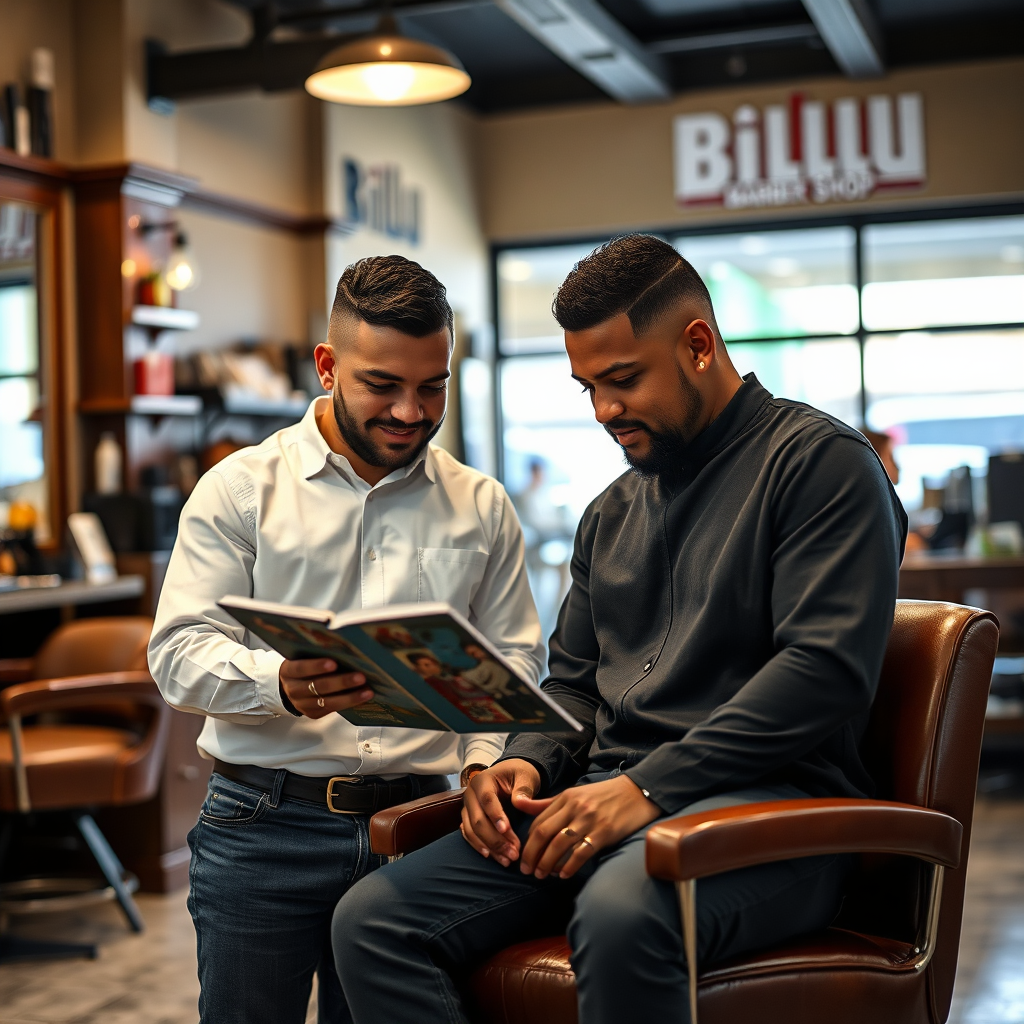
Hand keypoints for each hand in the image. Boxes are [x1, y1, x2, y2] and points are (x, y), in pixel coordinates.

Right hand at [279, 658, 373, 719]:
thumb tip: (346, 646)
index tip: (333, 663)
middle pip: (318, 686)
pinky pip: (332, 709)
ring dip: (350, 697)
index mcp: (289, 671)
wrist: (291, 686)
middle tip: (360, 677)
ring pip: (327, 702)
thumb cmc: (304, 665)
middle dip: (341, 682)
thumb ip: (317, 652)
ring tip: (367, 691)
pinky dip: (349, 703)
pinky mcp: (313, 714)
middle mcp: (293, 689)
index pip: (301, 668)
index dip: (316, 666)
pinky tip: (362, 697)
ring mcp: (302, 704)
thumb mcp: (303, 656)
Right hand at [460, 759, 540, 866]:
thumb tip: (520, 802)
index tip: (506, 830)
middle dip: (495, 839)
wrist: (511, 775)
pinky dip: (479, 846)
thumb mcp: (525, 777)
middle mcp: (470, 794)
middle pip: (477, 819)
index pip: (487, 799)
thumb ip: (523, 789)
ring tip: (507, 860)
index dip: (496, 815)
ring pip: (472, 830)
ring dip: (489, 847)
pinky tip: (491, 856)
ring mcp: (467, 807)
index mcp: (483, 780)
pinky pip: (469, 835)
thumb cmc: (519, 775)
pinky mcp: (468, 819)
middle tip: (513, 853)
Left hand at [517, 774, 660, 880]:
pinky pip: (581, 852)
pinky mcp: (604, 832)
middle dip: (531, 855)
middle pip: (543, 833)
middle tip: (526, 871)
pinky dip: (569, 866)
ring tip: (542, 875)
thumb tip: (519, 805)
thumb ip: (548, 804)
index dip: (528, 842)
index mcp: (566, 797)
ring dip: (547, 863)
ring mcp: (589, 820)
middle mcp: (575, 807)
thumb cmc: (604, 796)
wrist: (637, 792)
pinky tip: (564, 875)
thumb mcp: (575, 794)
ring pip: (559, 845)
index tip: (525, 856)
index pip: (538, 821)